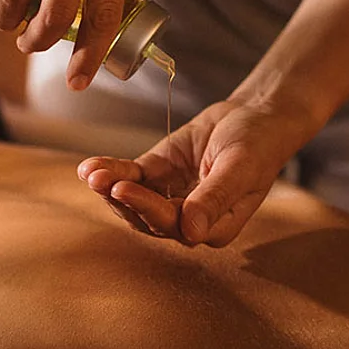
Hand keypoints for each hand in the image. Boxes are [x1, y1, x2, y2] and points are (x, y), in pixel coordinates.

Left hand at [77, 99, 305, 246]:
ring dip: (111, 189)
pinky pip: (131, 177)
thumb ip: (215, 198)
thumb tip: (192, 233)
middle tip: (100, 180)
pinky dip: (112, 171)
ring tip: (91, 173)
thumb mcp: (240, 168)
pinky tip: (91, 166)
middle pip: (148, 218)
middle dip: (122, 200)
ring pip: (134, 201)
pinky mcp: (157, 174)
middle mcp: (190, 218)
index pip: (175, 225)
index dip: (148, 209)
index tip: (125, 189)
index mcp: (215, 226)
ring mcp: (170, 196)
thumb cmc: (258, 144)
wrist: (256, 115)